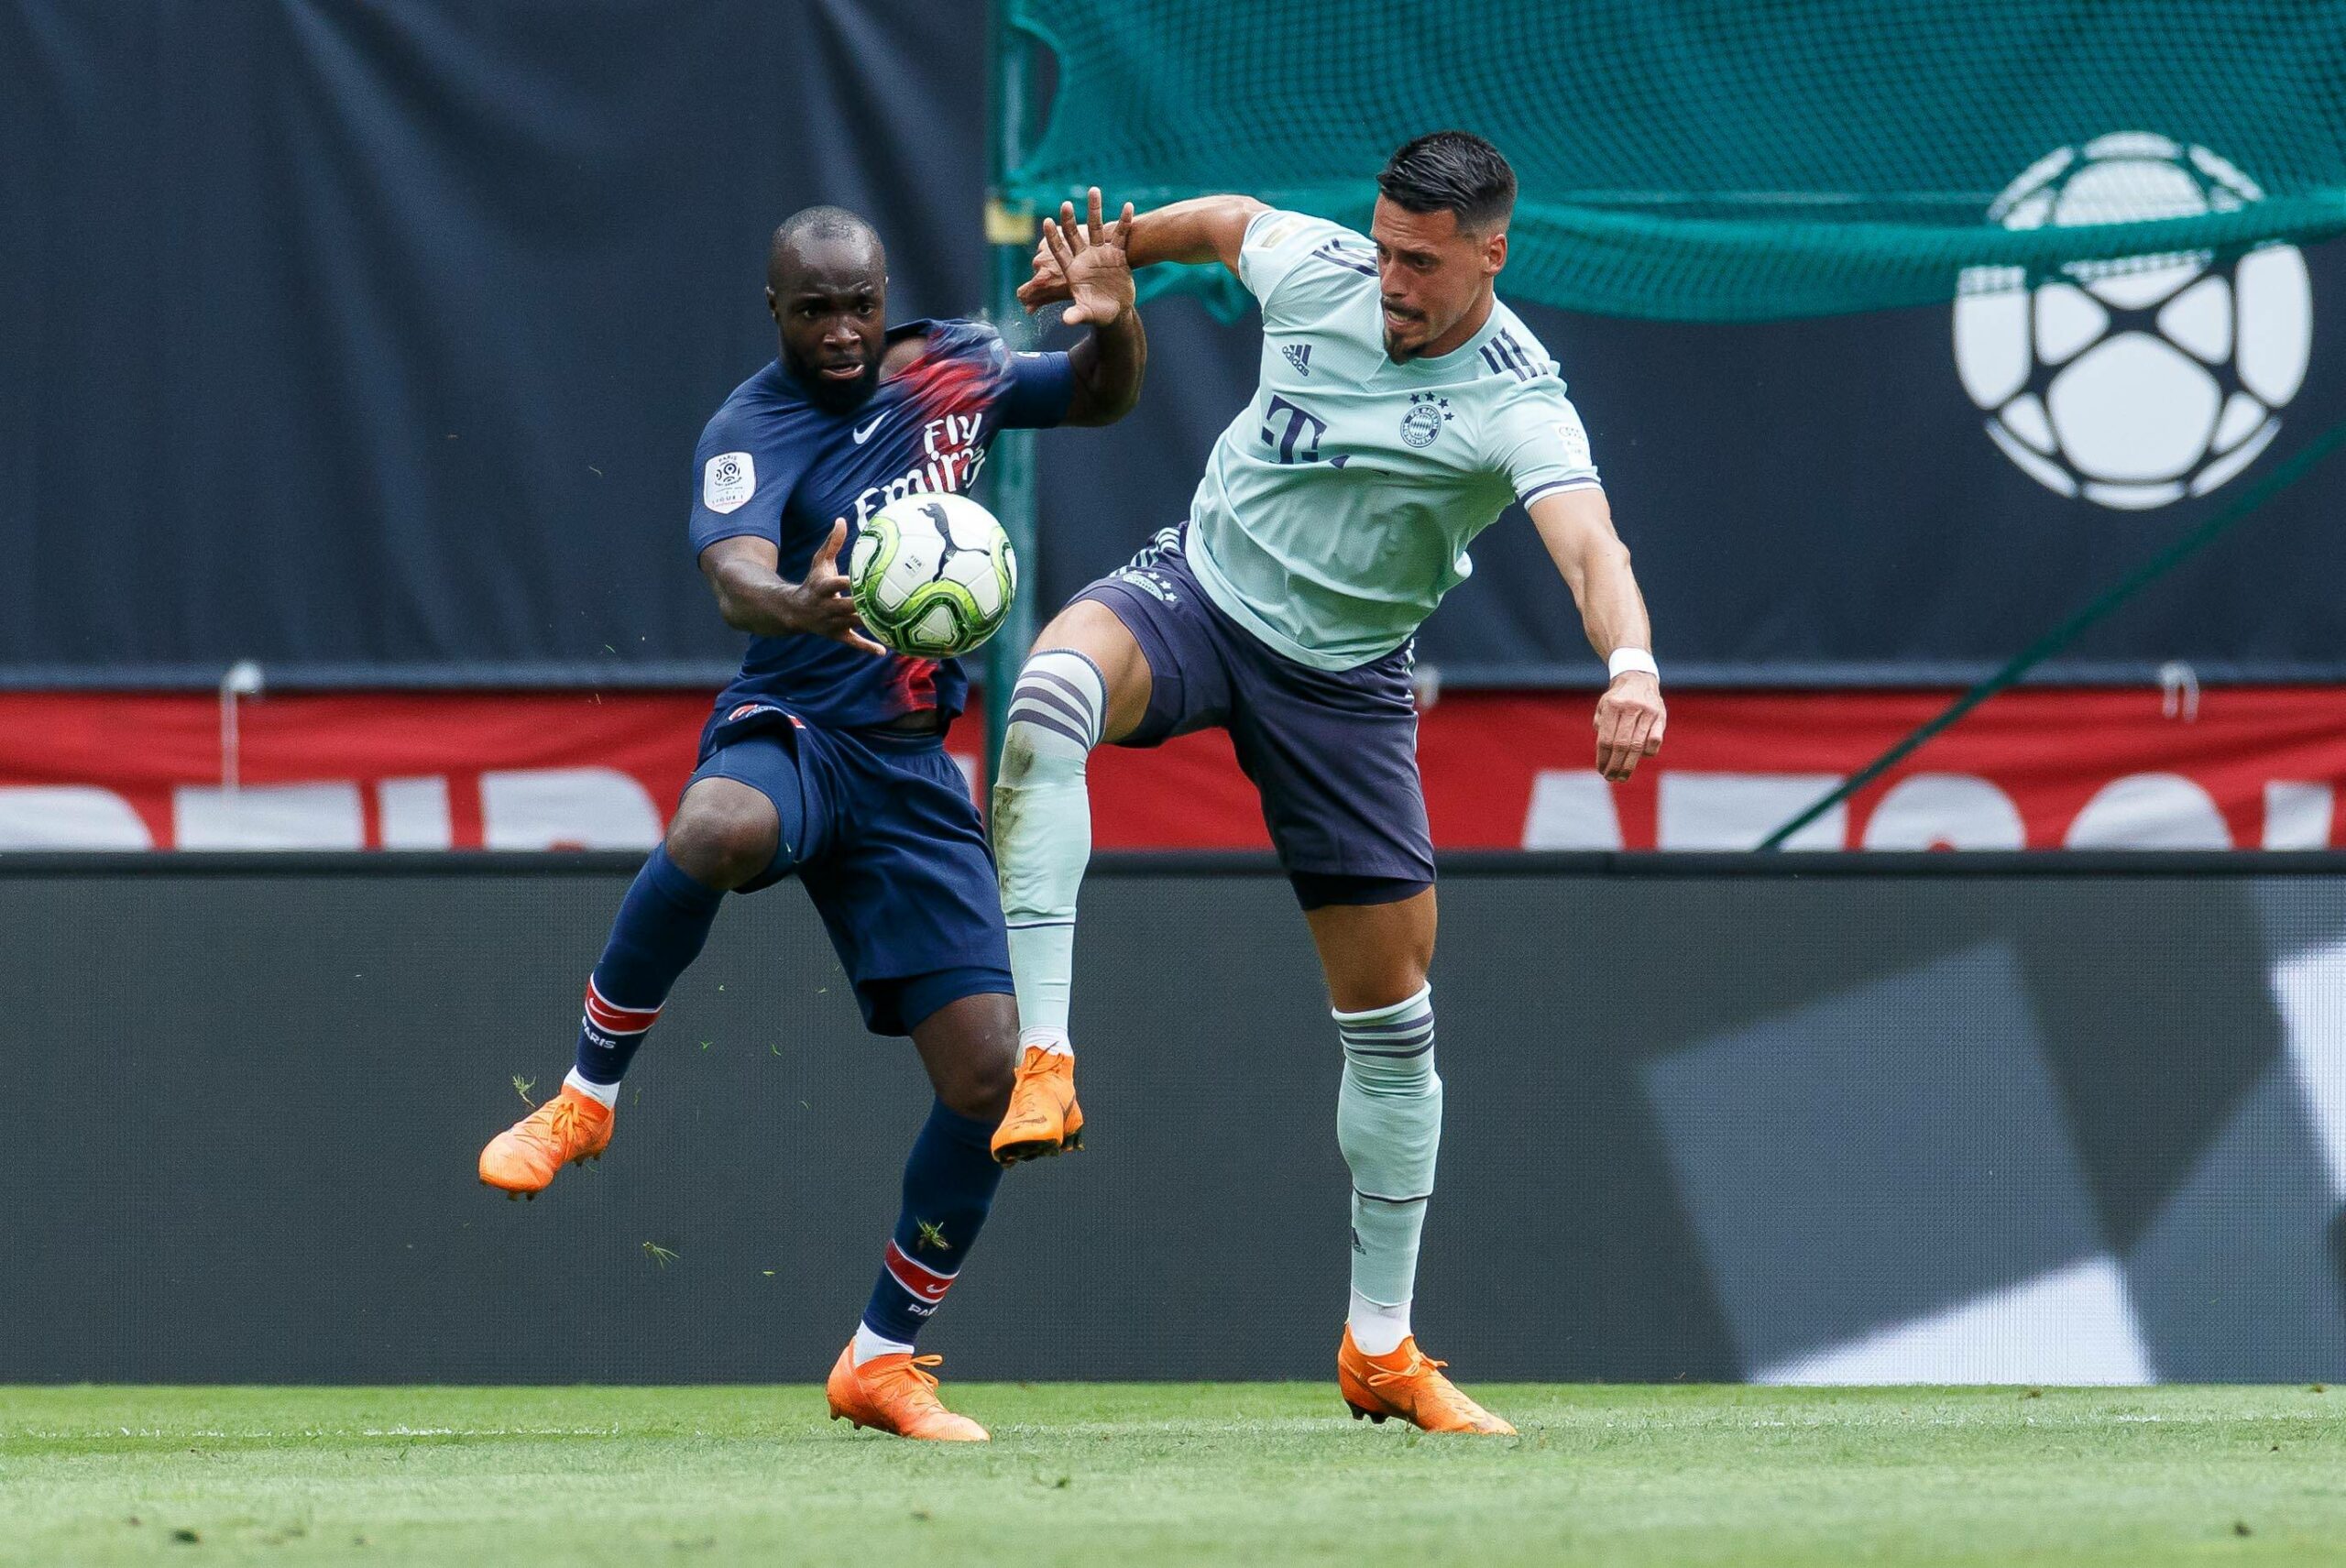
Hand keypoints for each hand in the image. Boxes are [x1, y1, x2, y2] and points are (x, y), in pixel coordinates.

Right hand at [783, 521, 886, 655]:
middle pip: (848, 607)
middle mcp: (828, 607)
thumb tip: (841, 520)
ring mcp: (833, 623)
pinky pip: (853, 643)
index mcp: (823, 588)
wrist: (794, 611)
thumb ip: (832, 543)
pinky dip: (866, 647)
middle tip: (885, 601)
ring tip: (894, 623)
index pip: (835, 584)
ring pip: (855, 624)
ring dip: (872, 624)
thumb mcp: (819, 562)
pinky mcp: (838, 635)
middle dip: (863, 605)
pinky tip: (882, 650)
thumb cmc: (813, 582)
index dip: (846, 583)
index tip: (861, 579)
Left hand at [1022, 188, 1134, 324]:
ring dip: (1095, 209)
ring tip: (1094, 190)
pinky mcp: (1117, 254)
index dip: (1053, 238)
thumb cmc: (1097, 313)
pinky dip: (1124, 222)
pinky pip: (1120, 235)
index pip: (1059, 251)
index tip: (1047, 222)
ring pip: (1096, 227)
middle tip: (1065, 204)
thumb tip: (1066, 320)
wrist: (1116, 310)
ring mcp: (1100, 253)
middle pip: (1075, 234)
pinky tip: (1128, 206)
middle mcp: (1084, 257)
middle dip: (1070, 220)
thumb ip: (1077, 314)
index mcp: (1072, 270)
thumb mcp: (1087, 314)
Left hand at [1594, 670, 1664, 781]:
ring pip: (1638, 746)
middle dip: (1615, 765)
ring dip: (1629, 765)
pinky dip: (1648, 753)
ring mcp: (1648, 712)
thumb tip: (1603, 750)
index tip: (1601, 770)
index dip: (1603, 758)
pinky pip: (1655, 741)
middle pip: (1621, 745)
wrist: (1639, 678)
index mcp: (1613, 706)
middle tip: (1610, 777)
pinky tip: (1640, 758)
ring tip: (1622, 776)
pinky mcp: (1661, 717)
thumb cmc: (1618, 698)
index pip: (1606, 739)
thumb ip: (1601, 725)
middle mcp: (1631, 708)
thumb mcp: (1603, 706)